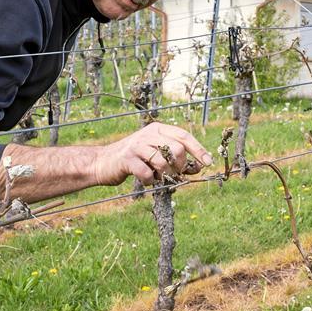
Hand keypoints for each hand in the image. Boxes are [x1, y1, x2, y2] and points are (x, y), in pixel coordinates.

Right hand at [92, 122, 211, 186]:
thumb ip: (175, 158)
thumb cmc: (135, 160)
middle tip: (172, 174)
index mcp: (158, 129)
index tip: (208, 162)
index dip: (198, 149)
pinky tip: (146, 180)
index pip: (184, 135)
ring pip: (163, 162)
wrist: (103, 162)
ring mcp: (137, 145)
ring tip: (157, 176)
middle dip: (179, 166)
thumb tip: (199, 167)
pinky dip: (149, 181)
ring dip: (164, 175)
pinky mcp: (127, 159)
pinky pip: (146, 173)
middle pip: (177, 150)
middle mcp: (148, 134)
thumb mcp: (156, 154)